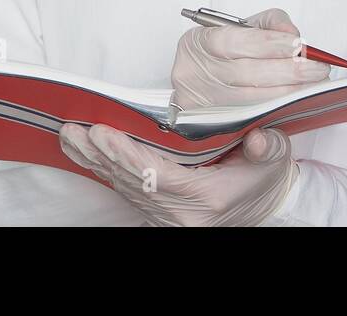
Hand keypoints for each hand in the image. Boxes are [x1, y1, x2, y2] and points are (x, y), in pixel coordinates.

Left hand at [59, 122, 298, 225]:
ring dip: (95, 160)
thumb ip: (268, 147)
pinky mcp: (159, 210)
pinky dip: (104, 169)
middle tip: (76, 131)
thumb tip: (257, 138)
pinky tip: (85, 151)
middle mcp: (181, 213)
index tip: (104, 134)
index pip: (158, 177)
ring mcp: (167, 215)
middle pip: (132, 182)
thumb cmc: (264, 178)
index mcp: (207, 199)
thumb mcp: (275, 158)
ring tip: (70, 136)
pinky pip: (127, 190)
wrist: (265, 205)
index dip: (128, 155)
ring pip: (124, 187)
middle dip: (101, 155)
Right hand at [171, 7, 329, 110]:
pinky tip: (293, 106)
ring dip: (286, 92)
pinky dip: (274, 115)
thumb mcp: (246, 28)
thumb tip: (290, 35)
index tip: (298, 45)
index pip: (233, 40)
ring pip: (249, 100)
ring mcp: (201, 104)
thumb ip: (271, 23)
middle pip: (244, 73)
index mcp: (199, 44)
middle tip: (316, 68)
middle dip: (287, 70)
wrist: (207, 87)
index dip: (268, 43)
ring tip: (313, 85)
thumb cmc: (230, 54)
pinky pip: (247, 124)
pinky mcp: (212, 129)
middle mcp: (194, 75)